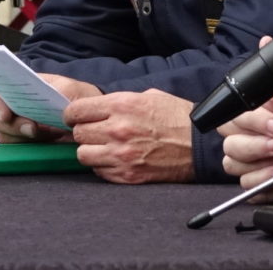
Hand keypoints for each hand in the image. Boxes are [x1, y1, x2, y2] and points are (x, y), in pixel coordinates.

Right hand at [0, 72, 97, 141]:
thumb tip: (41, 101)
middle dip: (12, 125)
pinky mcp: (24, 142)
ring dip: (20, 137)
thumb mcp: (70, 88)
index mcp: (19, 88)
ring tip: (44, 134)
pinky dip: (26, 146)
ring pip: (3, 135)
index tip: (6, 115)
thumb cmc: (78, 97)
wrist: (90, 117)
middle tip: (32, 129)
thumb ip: (56, 90)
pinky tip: (43, 142)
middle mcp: (13, 106)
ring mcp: (17, 125)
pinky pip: (14, 148)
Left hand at [66, 89, 194, 184]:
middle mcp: (117, 130)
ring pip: (83, 155)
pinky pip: (99, 172)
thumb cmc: (176, 117)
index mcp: (121, 105)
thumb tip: (96, 108)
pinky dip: (103, 166)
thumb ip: (119, 101)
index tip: (75, 118)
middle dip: (84, 132)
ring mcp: (121, 155)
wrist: (199, 144)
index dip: (72, 115)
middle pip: (78, 133)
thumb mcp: (147, 96)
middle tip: (94, 133)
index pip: (76, 111)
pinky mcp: (127, 175)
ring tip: (104, 147)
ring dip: (91, 150)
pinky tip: (116, 159)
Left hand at [218, 51, 272, 201]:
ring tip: (260, 155)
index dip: (241, 114)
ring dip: (243, 160)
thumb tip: (267, 42)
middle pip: (231, 140)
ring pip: (235, 166)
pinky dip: (254, 183)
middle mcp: (272, 138)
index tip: (257, 115)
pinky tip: (267, 174)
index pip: (237, 111)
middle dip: (240, 137)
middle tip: (261, 136)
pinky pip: (251, 189)